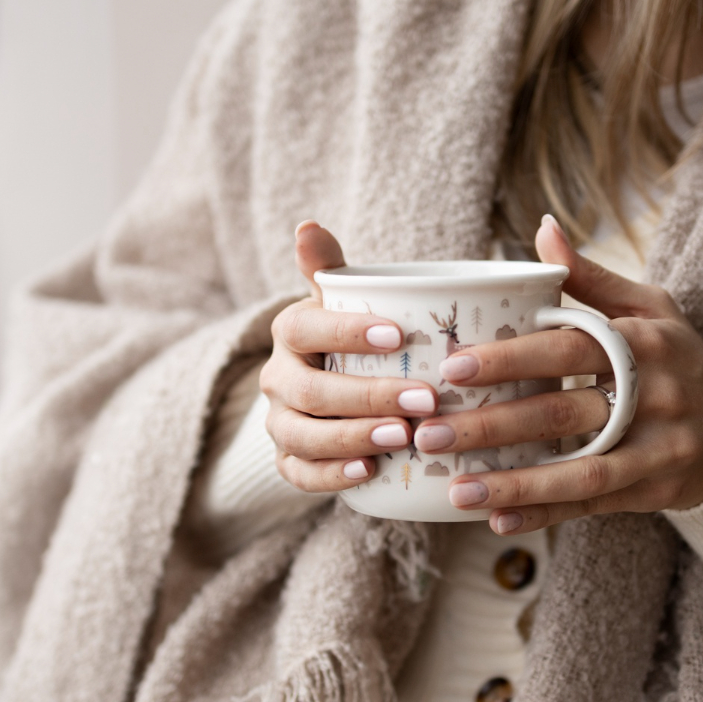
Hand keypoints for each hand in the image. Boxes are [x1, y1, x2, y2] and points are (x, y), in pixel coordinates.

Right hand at [260, 222, 440, 491]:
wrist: (335, 389)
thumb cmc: (354, 337)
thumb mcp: (345, 300)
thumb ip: (332, 266)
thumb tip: (307, 225)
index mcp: (290, 331)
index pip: (307, 327)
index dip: (348, 332)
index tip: (400, 336)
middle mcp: (277, 378)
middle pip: (312, 391)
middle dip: (368, 396)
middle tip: (425, 400)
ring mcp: (280, 423)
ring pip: (304, 436)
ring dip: (354, 437)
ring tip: (404, 437)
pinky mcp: (288, 461)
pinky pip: (299, 475)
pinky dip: (332, 476)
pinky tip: (370, 472)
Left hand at [423, 215, 702, 533]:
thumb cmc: (678, 357)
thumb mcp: (649, 309)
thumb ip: (590, 279)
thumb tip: (541, 232)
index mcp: (643, 343)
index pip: (569, 348)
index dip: (511, 358)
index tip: (454, 366)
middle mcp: (654, 397)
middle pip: (564, 414)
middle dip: (492, 426)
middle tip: (431, 433)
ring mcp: (657, 450)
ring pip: (578, 471)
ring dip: (514, 484)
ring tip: (456, 489)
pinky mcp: (653, 492)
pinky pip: (591, 506)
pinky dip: (544, 515)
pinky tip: (496, 520)